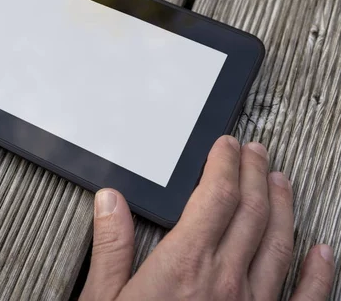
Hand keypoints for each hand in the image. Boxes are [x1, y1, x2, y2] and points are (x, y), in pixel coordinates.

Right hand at [81, 136, 334, 299]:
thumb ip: (111, 247)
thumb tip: (110, 201)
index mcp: (184, 268)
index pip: (216, 198)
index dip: (224, 164)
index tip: (224, 146)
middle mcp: (225, 282)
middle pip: (251, 212)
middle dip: (253, 173)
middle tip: (254, 150)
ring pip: (280, 244)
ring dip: (282, 206)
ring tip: (281, 179)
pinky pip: (305, 299)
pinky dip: (318, 272)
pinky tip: (322, 251)